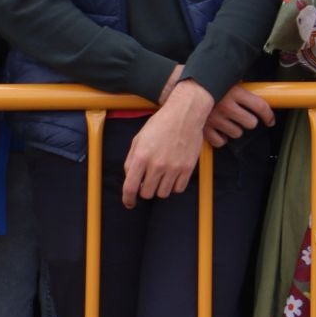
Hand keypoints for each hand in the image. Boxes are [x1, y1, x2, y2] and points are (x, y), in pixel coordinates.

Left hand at [121, 80, 212, 208]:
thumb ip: (131, 161)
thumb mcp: (138, 139)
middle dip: (145, 190)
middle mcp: (157, 164)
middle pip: (147, 194)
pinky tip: (173, 176)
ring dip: (160, 188)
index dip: (128, 199)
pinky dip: (174, 186)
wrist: (185, 114)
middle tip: (149, 182)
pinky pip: (179, 188)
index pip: (130, 188)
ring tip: (162, 177)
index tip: (129, 203)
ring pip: (163, 193)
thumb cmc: (160, 124)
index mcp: (141, 157)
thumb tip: (131, 180)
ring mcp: (174, 167)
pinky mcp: (188, 167)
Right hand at [203, 84, 275, 147]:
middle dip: (249, 121)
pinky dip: (221, 138)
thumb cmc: (207, 83)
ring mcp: (215, 119)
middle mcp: (227, 106)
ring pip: (237, 133)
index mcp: (235, 92)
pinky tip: (218, 130)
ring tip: (227, 121)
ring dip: (235, 129)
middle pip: (251, 123)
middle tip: (242, 117)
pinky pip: (220, 142)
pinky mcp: (204, 129)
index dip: (269, 115)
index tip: (271, 121)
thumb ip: (241, 86)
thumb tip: (257, 91)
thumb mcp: (227, 79)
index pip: (260, 106)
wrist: (181, 88)